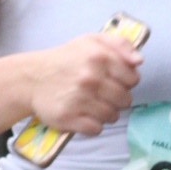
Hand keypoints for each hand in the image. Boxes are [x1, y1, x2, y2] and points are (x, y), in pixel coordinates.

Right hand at [20, 32, 144, 137]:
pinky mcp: (69, 118)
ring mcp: (80, 100)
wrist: (32, 78)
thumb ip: (119, 44)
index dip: (126, 81)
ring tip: (93, 104)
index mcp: (99, 57)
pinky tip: (84, 114)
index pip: (133, 79)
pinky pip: (96, 129)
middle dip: (117, 99)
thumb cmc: (66, 59)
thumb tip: (138, 61)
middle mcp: (90, 78)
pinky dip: (92, 125)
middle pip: (124, 100)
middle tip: (103, 94)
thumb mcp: (91, 41)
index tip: (114, 80)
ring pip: (112, 116)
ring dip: (106, 113)